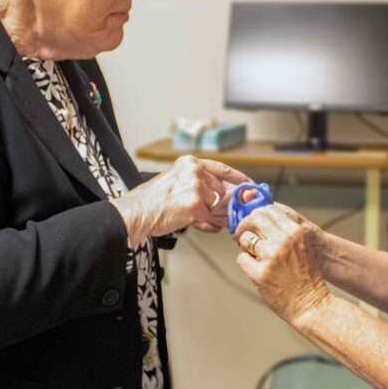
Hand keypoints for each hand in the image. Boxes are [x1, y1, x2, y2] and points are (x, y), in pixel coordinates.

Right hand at [111, 156, 250, 245]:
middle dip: (219, 204)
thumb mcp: (176, 182)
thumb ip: (200, 185)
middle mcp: (194, 171)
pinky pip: (210, 219)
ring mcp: (196, 187)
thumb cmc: (153, 201)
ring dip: (208, 215)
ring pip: (215, 206)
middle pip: (221, 191)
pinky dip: (205, 225)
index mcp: (189, 163)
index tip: (250, 186)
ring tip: (190, 216)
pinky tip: (193, 223)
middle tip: (207, 212)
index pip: (223, 169)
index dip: (239, 179)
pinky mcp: (196, 205)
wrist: (136, 213)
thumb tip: (227, 196)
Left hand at [233, 203, 333, 327]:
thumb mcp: (301, 245)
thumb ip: (283, 231)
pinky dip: (246, 263)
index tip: (251, 222)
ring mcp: (271, 257)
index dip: (255, 215)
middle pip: (253, 220)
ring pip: (245, 239)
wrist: (311, 304)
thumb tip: (258, 218)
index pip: (268, 210)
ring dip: (247, 247)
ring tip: (257, 257)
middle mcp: (283, 241)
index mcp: (295, 232)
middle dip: (245, 226)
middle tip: (242, 234)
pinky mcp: (260, 274)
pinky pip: (242, 259)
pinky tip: (257, 269)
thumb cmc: (306, 276)